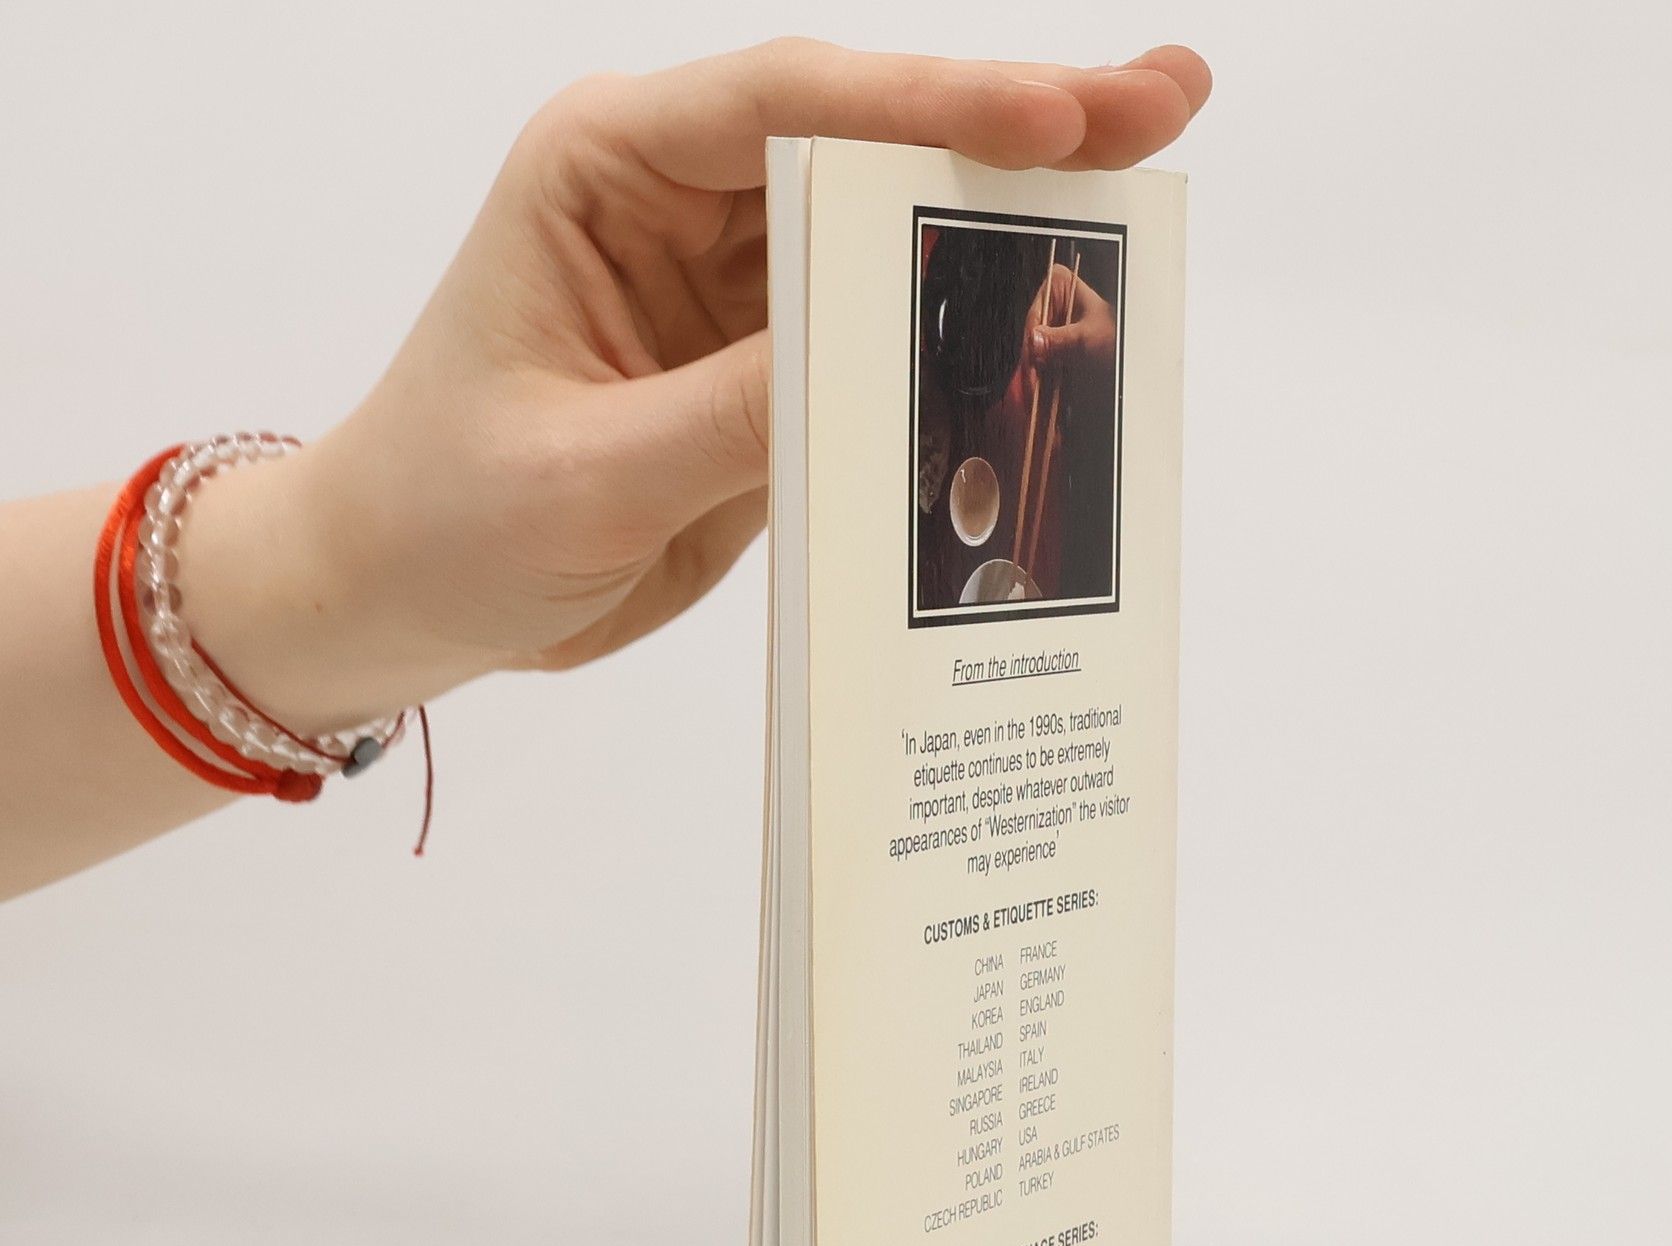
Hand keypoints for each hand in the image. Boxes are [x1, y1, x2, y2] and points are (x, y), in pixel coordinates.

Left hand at [204, 39, 1209, 724]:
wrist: (399, 601)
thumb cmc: (443, 518)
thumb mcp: (586, 472)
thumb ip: (738, 412)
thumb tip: (893, 358)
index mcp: (607, 172)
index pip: (789, 106)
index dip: (930, 106)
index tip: (1054, 122)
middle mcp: (684, 206)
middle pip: (870, 148)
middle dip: (1015, 131)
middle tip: (1161, 106)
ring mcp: (736, 294)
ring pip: (893, 244)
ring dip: (1009, 240)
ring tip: (1144, 215)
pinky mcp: (765, 378)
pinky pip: (880, 351)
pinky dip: (962, 352)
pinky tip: (1056, 337)